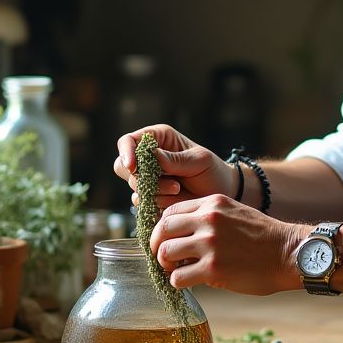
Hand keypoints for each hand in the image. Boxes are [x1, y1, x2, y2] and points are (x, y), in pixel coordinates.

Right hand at [113, 124, 236, 210]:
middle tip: (167, 182)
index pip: (129, 141)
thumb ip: (175, 159)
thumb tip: (152, 155)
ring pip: (133, 186)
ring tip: (179, 189)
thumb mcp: (199, 160)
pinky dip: (157, 203)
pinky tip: (175, 199)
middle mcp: (148, 158)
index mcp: (158, 139)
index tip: (133, 166)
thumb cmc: (212, 170)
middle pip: (122, 166)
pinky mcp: (150, 198)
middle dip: (140, 177)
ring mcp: (147, 179)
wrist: (220, 194)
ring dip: (155, 191)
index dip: (126, 152)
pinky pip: (142, 203)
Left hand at [149, 195, 306, 295]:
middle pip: (162, 230)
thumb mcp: (235, 212)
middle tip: (162, 258)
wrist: (289, 254)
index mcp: (212, 203)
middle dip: (156, 246)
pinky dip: (177, 282)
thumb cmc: (263, 237)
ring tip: (175, 271)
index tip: (165, 240)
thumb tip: (181, 230)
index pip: (170, 211)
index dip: (162, 228)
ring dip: (165, 265)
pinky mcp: (213, 269)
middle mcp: (208, 220)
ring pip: (165, 253)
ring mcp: (210, 244)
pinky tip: (188, 282)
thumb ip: (209, 216)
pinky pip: (178, 277)